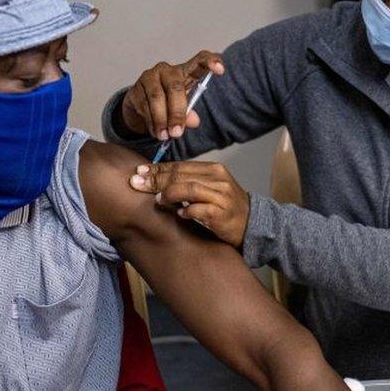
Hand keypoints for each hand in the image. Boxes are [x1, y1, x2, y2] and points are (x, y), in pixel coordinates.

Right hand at [121, 50, 225, 140]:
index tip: (220, 70)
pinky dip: (150, 122)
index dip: (210, 62)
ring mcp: (149, 77)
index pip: (200, 60)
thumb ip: (189, 113)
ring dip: (161, 120)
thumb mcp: (183, 110)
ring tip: (165, 136)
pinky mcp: (135, 88)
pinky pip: (143, 105)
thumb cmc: (167, 105)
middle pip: (175, 87)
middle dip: (177, 112)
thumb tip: (193, 121)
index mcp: (185, 72)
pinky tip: (155, 132)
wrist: (140, 109)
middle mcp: (167, 70)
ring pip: (156, 97)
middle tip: (177, 133)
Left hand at [129, 161, 249, 248]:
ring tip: (158, 201)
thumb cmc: (225, 207)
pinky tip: (179, 214)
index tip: (139, 172)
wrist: (252, 224)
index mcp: (212, 169)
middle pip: (180, 175)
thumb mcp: (208, 189)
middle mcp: (218, 179)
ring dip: (169, 194)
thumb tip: (156, 179)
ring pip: (189, 188)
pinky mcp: (223, 213)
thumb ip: (187, 182)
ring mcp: (221, 195)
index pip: (179, 166)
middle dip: (156, 179)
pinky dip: (187, 211)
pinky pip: (200, 209)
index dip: (157, 169)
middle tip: (137, 183)